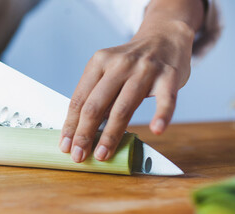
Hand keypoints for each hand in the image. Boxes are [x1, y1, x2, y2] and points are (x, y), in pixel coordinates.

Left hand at [59, 20, 195, 162]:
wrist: (164, 37)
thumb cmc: (131, 62)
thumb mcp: (108, 69)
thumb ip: (97, 95)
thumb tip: (82, 130)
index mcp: (98, 63)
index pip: (79, 100)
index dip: (71, 125)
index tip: (66, 146)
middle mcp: (119, 65)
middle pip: (96, 105)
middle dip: (84, 134)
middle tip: (79, 156)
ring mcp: (144, 70)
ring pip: (123, 107)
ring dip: (111, 135)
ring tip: (102, 154)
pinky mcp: (168, 76)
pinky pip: (166, 99)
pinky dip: (162, 115)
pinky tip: (156, 130)